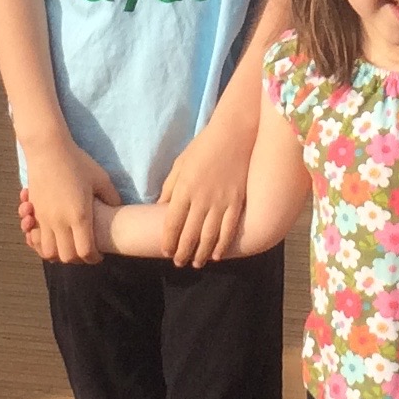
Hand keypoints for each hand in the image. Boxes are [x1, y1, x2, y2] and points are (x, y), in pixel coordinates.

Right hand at [21, 136, 119, 265]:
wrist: (47, 149)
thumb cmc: (77, 162)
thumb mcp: (101, 178)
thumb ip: (111, 197)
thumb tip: (117, 209)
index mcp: (80, 216)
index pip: (86, 252)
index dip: (93, 258)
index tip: (99, 256)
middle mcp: (60, 222)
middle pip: (67, 257)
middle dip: (78, 260)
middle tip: (85, 253)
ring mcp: (44, 218)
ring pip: (48, 252)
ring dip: (59, 254)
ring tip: (67, 247)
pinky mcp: (35, 213)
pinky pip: (36, 238)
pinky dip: (43, 244)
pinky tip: (52, 237)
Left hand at [155, 124, 249, 268]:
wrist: (235, 134)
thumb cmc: (204, 147)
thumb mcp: (180, 164)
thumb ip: (170, 187)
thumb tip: (160, 207)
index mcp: (184, 189)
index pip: (172, 223)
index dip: (168, 241)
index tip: (166, 251)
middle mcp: (201, 199)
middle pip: (189, 234)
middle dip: (183, 252)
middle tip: (179, 263)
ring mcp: (221, 202)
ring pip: (208, 236)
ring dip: (201, 253)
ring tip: (196, 263)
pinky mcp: (237, 202)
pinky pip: (229, 229)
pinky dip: (222, 245)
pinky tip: (216, 255)